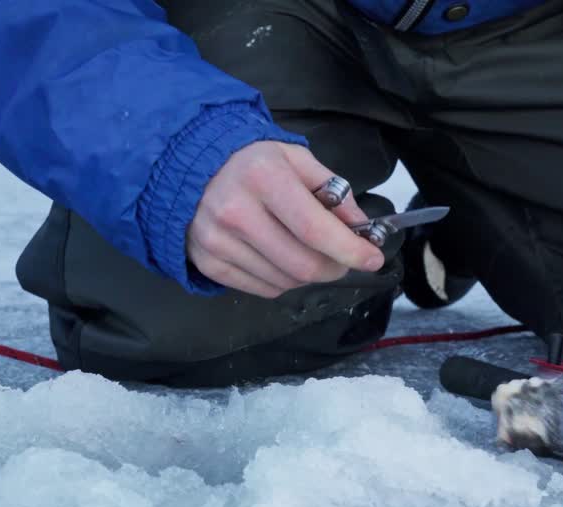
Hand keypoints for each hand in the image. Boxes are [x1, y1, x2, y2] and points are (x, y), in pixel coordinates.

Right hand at [185, 141, 384, 297]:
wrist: (190, 166)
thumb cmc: (252, 162)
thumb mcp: (298, 161)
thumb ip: (335, 193)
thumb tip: (361, 229)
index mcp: (263, 177)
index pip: (315, 230)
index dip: (350, 250)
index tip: (372, 258)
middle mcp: (236, 211)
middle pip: (303, 265)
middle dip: (335, 268)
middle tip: (343, 259)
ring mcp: (218, 240)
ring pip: (287, 282)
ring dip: (309, 275)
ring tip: (307, 251)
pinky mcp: (208, 262)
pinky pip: (264, 289)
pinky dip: (284, 281)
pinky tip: (280, 257)